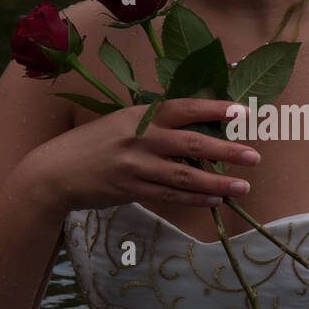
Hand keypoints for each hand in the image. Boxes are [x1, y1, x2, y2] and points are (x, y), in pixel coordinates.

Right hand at [24, 98, 259, 214]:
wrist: (54, 171)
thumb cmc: (94, 143)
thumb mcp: (122, 122)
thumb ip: (154, 122)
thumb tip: (199, 124)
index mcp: (139, 115)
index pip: (182, 108)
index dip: (213, 109)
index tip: (240, 111)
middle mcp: (139, 139)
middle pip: (190, 144)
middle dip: (226, 150)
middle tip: (254, 155)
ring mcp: (134, 166)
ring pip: (183, 176)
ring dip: (216, 182)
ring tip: (243, 186)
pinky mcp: (130, 190)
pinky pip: (169, 196)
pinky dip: (194, 199)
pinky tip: (215, 200)